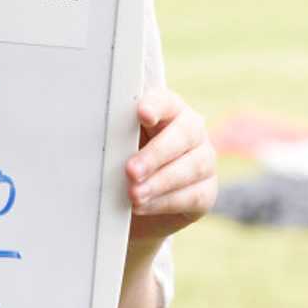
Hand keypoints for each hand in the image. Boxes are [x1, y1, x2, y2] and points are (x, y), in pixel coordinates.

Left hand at [125, 87, 216, 243]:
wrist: (132, 204)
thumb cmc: (121, 164)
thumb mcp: (117, 148)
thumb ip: (116, 138)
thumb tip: (101, 141)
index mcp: (167, 110)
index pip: (165, 101)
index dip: (155, 106)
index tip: (142, 114)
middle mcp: (191, 131)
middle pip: (184, 134)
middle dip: (155, 154)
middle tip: (131, 170)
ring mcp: (204, 160)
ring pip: (192, 166)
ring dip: (160, 182)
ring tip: (133, 194)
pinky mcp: (206, 191)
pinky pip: (193, 195)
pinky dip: (165, 202)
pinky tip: (142, 206)